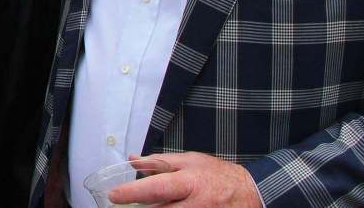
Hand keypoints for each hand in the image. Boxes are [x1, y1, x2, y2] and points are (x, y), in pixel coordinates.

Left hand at [107, 152, 261, 207]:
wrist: (250, 193)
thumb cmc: (217, 175)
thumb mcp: (189, 161)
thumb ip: (159, 162)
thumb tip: (133, 160)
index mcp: (189, 182)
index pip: (156, 188)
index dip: (132, 193)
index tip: (114, 195)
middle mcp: (195, 204)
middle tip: (125, 202)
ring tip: (151, 204)